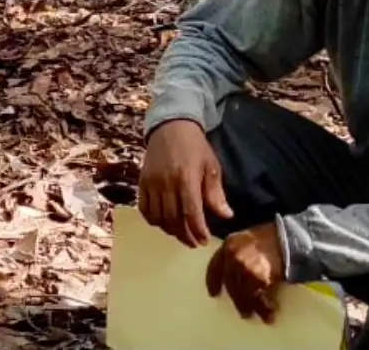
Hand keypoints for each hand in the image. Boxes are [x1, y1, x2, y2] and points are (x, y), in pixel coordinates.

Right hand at [138, 119, 233, 247]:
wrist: (170, 127)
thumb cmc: (195, 147)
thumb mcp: (210, 166)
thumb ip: (215, 193)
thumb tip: (226, 215)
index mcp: (186, 178)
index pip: (191, 212)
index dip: (198, 230)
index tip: (204, 240)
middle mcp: (167, 183)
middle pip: (173, 219)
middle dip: (185, 235)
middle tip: (194, 242)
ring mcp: (152, 183)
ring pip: (158, 217)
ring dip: (170, 230)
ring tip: (181, 234)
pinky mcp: (142, 182)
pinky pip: (144, 209)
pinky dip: (153, 220)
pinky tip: (163, 223)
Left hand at [205, 222, 285, 323]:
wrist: (291, 239)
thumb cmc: (273, 237)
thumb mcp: (249, 239)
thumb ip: (239, 253)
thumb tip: (236, 273)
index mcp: (229, 244)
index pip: (214, 267)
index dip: (213, 282)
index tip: (213, 293)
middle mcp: (233, 256)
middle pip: (230, 284)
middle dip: (236, 299)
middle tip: (242, 310)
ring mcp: (244, 267)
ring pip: (243, 294)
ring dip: (250, 306)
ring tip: (256, 314)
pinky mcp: (257, 278)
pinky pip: (258, 298)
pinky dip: (264, 308)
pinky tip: (269, 313)